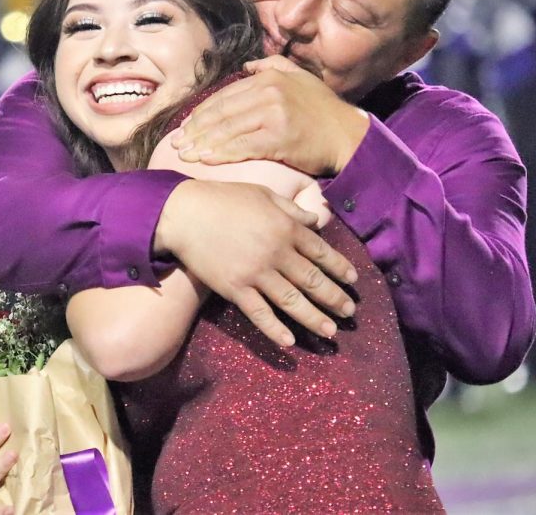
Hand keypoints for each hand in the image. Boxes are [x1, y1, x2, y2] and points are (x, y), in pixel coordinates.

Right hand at [156, 180, 357, 346]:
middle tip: (350, 313)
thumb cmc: (222, 199)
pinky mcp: (235, 289)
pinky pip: (259, 313)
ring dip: (314, 319)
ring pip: (292, 301)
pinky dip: (275, 329)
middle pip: (313, 280)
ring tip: (331, 332)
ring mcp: (256, 273)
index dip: (340, 268)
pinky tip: (290, 342)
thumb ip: (291, 208)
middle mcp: (276, 253)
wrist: (183, 214)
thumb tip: (316, 221)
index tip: (353, 281)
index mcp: (285, 228)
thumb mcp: (262, 194)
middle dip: (335, 298)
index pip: (322, 252)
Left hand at [172, 56, 369, 175]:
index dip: (202, 111)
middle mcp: (269, 92)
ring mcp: (273, 114)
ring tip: (185, 154)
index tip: (186, 125)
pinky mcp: (278, 138)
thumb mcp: (301, 78)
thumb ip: (274, 65)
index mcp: (270, 77)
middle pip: (221, 112)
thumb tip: (250, 65)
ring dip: (202, 144)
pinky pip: (242, 146)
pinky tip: (205, 160)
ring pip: (228, 129)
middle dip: (196, 129)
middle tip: (177, 143)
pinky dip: (221, 154)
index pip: (226, 95)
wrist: (349, 136)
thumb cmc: (324, 111)